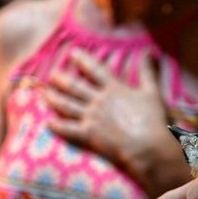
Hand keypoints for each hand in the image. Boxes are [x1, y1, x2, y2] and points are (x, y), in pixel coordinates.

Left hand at [44, 49, 170, 178]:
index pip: (95, 70)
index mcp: (114, 89)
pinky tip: (47, 122)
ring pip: (67, 105)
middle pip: (75, 87)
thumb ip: (148, 72)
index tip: (72, 53)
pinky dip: (56, 126)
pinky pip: (68, 129)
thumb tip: (150, 52)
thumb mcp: (153, 92)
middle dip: (62, 79)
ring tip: (44, 93)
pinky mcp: (88, 135)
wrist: (148, 145)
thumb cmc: (153, 120)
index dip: (82, 60)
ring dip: (54, 98)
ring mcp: (91, 118)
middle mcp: (99, 101)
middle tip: (52, 74)